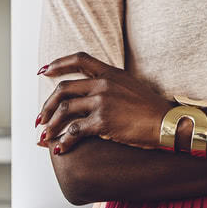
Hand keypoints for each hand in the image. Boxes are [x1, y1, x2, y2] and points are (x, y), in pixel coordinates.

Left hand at [36, 52, 172, 154]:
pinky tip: (60, 148)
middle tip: (40, 118)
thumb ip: (110, 84)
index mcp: (110, 72)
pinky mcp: (103, 121)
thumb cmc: (150, 108)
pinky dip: (64, 141)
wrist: (167, 122)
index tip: (44, 71)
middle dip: (47, 105)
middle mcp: (104, 84)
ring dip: (50, 125)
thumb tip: (90, 93)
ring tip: (44, 136)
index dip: (58, 64)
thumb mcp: (130, 85)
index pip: (79, 59)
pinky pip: (74, 130)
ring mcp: (103, 102)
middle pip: (63, 89)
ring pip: (64, 110)